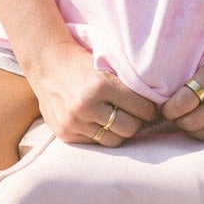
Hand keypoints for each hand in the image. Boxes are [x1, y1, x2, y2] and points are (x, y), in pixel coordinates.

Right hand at [28, 40, 158, 147]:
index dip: (150, 110)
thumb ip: (127, 85)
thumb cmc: (82, 62)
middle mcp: (87, 105)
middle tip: (135, 116)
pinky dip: (100, 134)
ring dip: (119, 131)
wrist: (46, 63)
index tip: (150, 109)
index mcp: (101, 85)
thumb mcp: (106, 66)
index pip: (142, 108)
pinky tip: (99, 122)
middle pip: (130, 128)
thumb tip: (156, 104)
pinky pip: (94, 142)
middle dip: (136, 122)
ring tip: (118, 121)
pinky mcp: (66, 133)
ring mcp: (74, 121)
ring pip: (113, 140)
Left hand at [160, 31, 203, 140]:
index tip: (163, 104)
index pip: (183, 103)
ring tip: (187, 115)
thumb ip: (185, 82)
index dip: (168, 108)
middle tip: (173, 112)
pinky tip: (203, 120)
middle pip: (192, 123)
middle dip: (177, 121)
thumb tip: (157, 108)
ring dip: (191, 128)